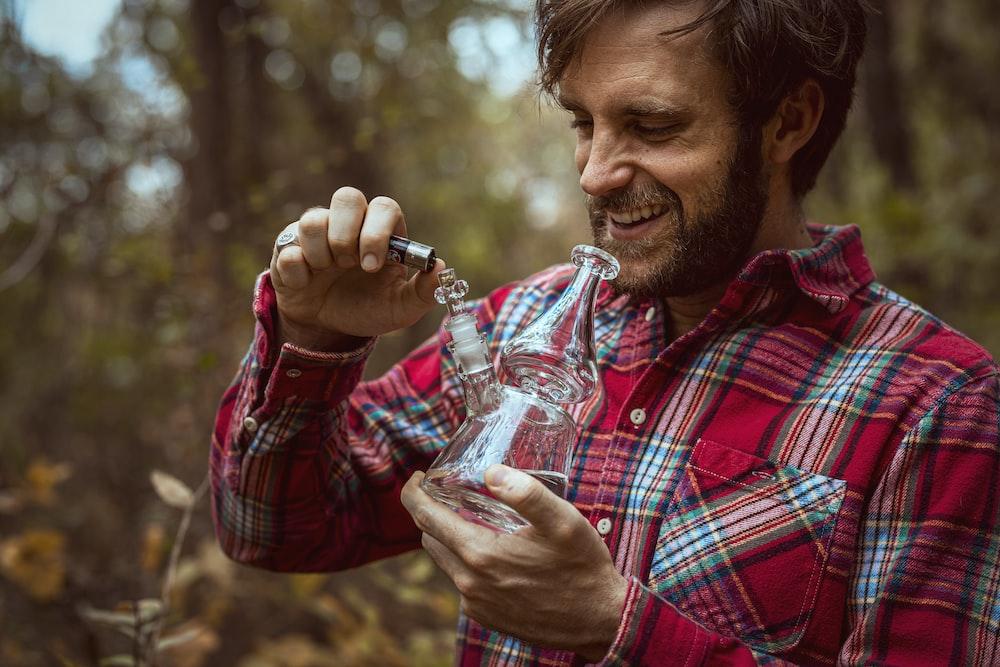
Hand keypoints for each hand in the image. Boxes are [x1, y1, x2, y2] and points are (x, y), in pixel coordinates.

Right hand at [270, 187, 445, 349]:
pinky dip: (298, 272)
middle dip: (347, 234)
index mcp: (381, 231)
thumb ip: (424, 292)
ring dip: (320, 253)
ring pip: (312, 219)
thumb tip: (442, 268)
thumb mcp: (400, 308)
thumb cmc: (367, 308)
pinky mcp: (288, 246)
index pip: (384, 207)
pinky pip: (287, 248)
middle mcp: (349, 223)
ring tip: (327, 273)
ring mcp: (317, 232)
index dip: (377, 232)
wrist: (327, 328)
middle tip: (348, 264)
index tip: (372, 265)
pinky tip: (306, 283)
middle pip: (347, 196)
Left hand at [401, 465, 627, 661]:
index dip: (414, 493)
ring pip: (447, 561)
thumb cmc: (582, 567)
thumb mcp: (562, 521)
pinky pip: (464, 582)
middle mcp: (469, 583)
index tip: (417, 477)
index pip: (426, 518)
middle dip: (433, 513)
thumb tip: (491, 471)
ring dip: (452, 538)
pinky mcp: (486, 617)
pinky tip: (496, 551)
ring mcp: (476, 604)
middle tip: (450, 492)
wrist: (599, 620)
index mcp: (480, 555)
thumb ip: (526, 493)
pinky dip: (469, 562)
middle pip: (431, 539)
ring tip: (474, 517)